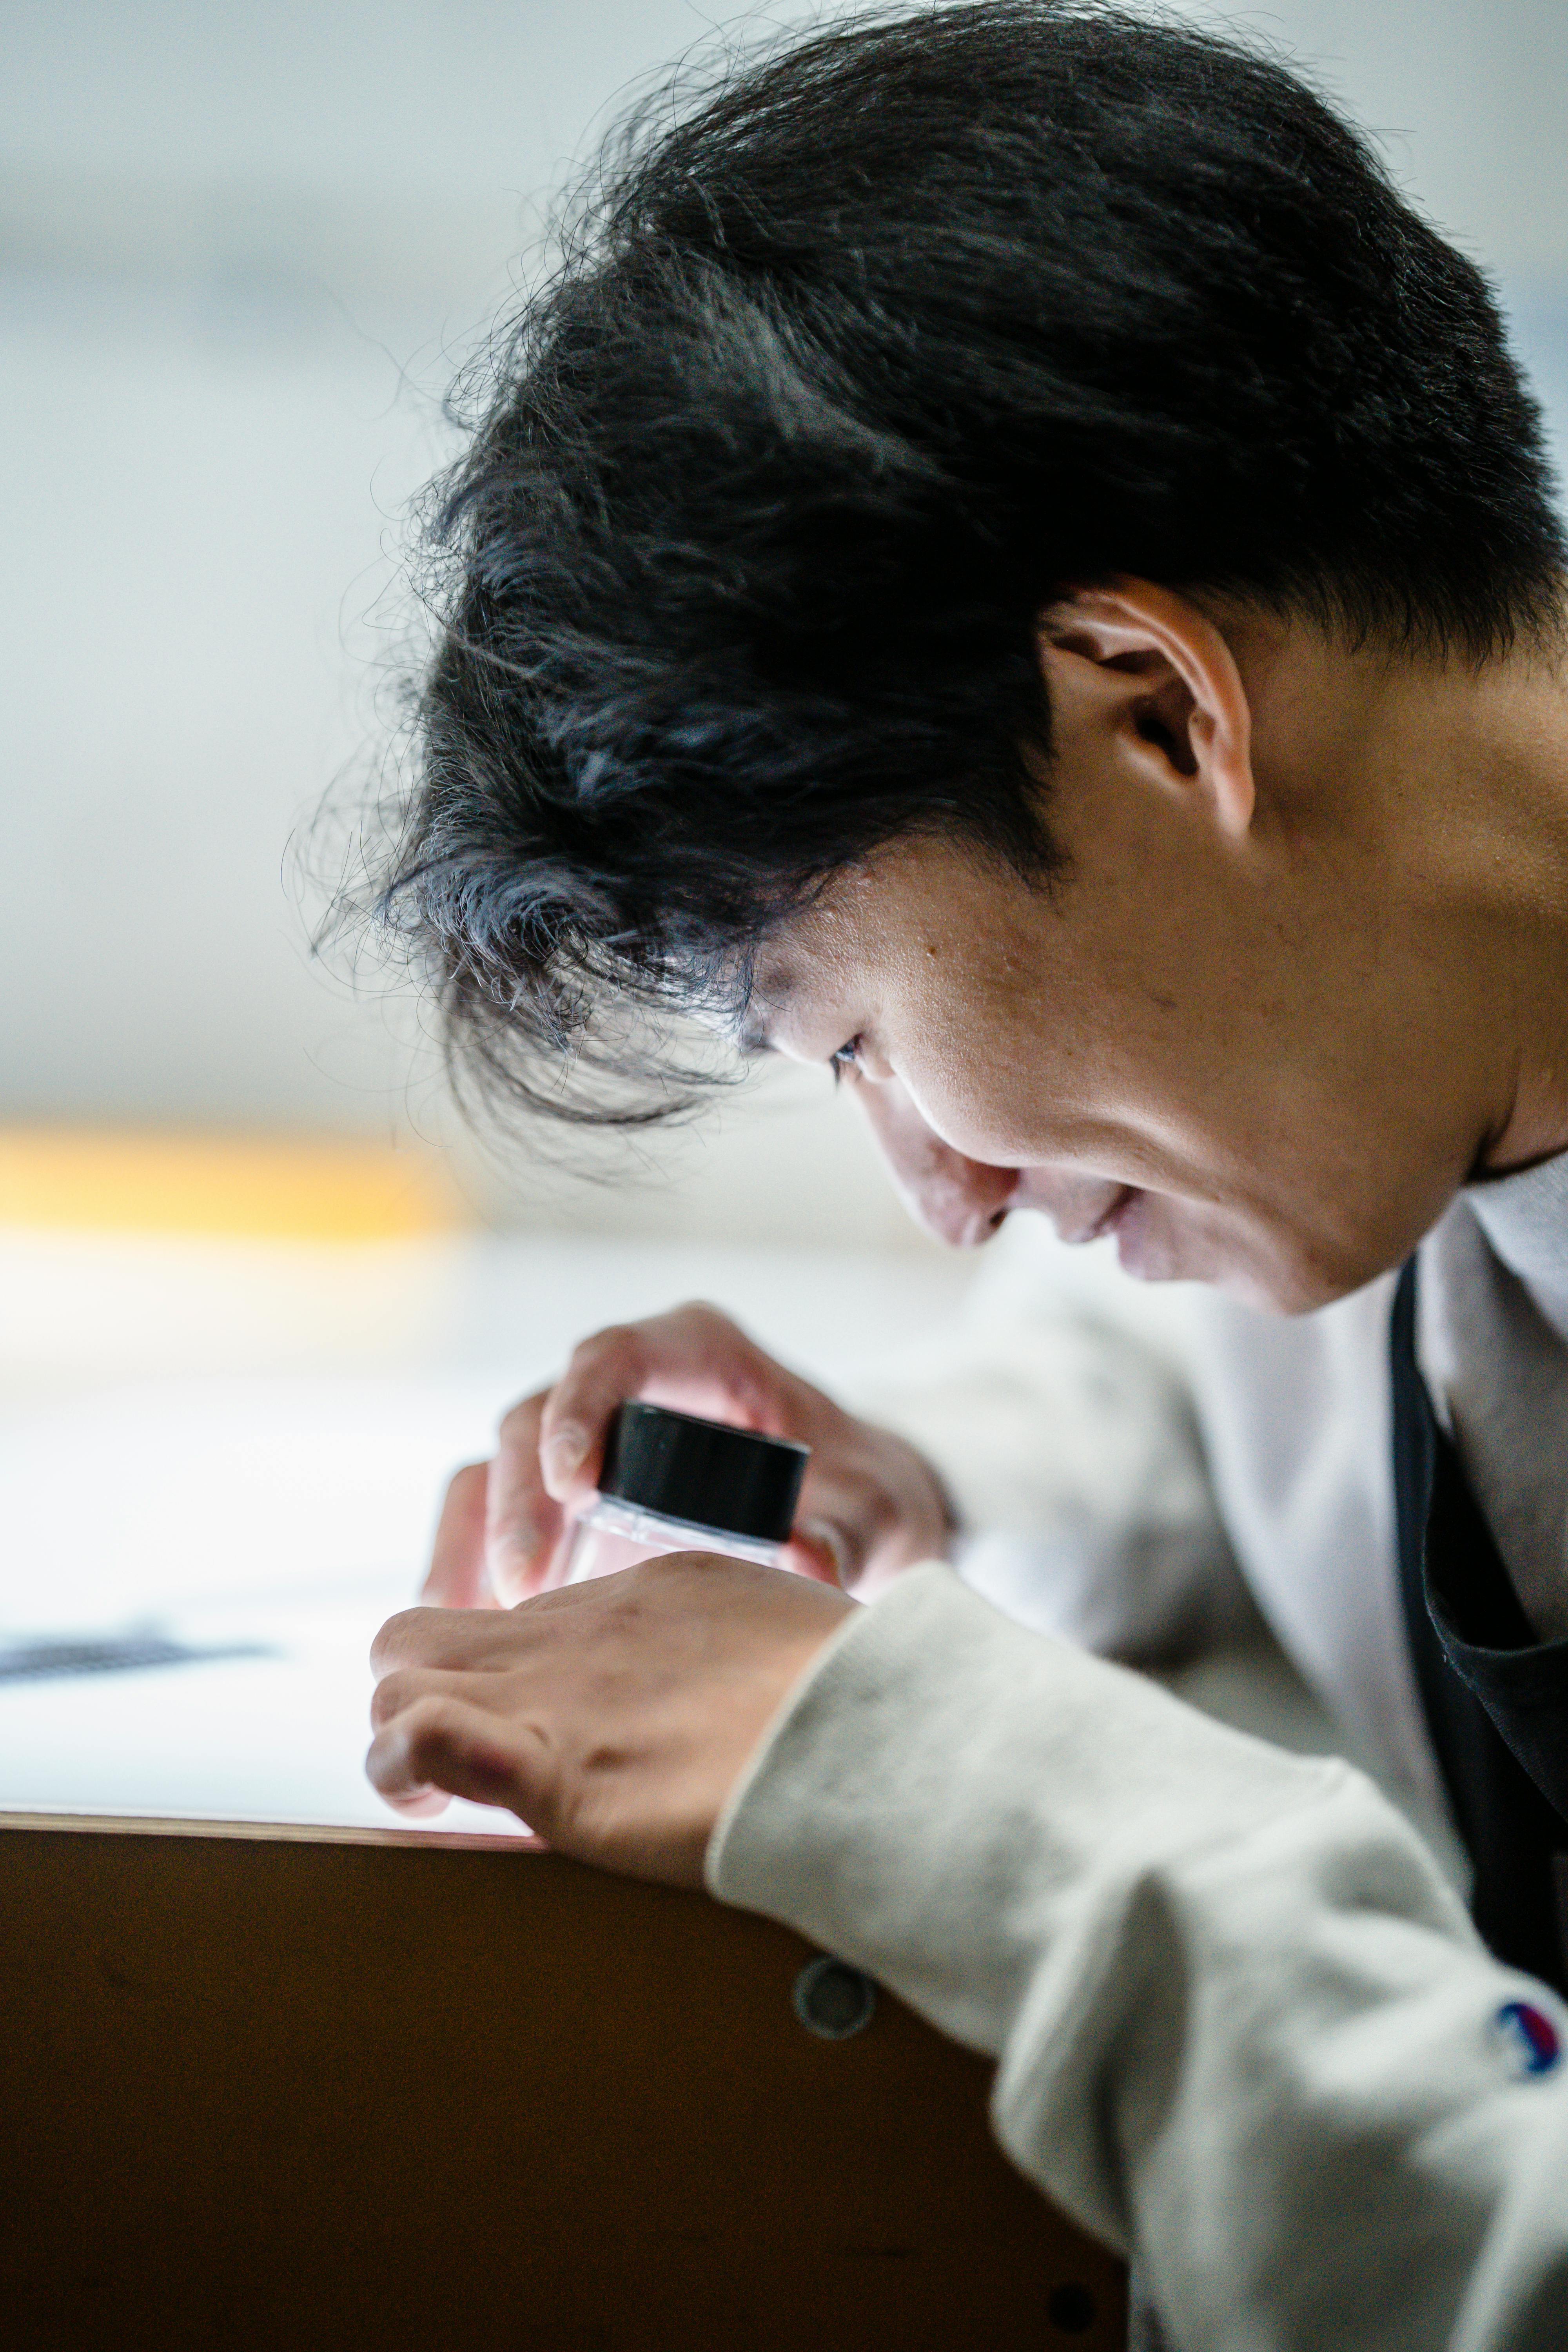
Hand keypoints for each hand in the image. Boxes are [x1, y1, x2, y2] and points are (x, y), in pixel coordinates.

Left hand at [367, 1553, 853, 1883]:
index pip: (508, 1616)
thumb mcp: (769, 1627)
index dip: (484, 1671)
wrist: (877, 1738)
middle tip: (443, 1761)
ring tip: (425, 1794)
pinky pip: (428, 1741)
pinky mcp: (556, 1771)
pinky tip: (426, 1798)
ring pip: (395, 1686)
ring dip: (392, 1740)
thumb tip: (712, 1678)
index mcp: (633, 1594)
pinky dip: (407, 1764)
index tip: (507, 1720)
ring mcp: (558, 1700)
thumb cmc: (848, 1697)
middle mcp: (575, 1636)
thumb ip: (716, 1642)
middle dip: (409, 1693)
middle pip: (417, 1637)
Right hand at [425, 1301, 952, 1606]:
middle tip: (524, 1585)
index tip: (572, 1484)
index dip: (580, 1407)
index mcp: (697, 1351)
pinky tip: (470, 1631)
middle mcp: (626, 1383)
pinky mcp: (560, 1492)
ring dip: (479, 1539)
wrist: (853, 1516)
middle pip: (537, 1416)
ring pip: (497, 1464)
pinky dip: (471, 1565)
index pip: (614, 1354)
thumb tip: (806, 1559)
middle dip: (520, 1497)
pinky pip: (492, 1513)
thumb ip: (847, 1532)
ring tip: (481, 1621)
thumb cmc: (860, 1493)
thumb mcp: (872, 1510)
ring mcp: (584, 1436)